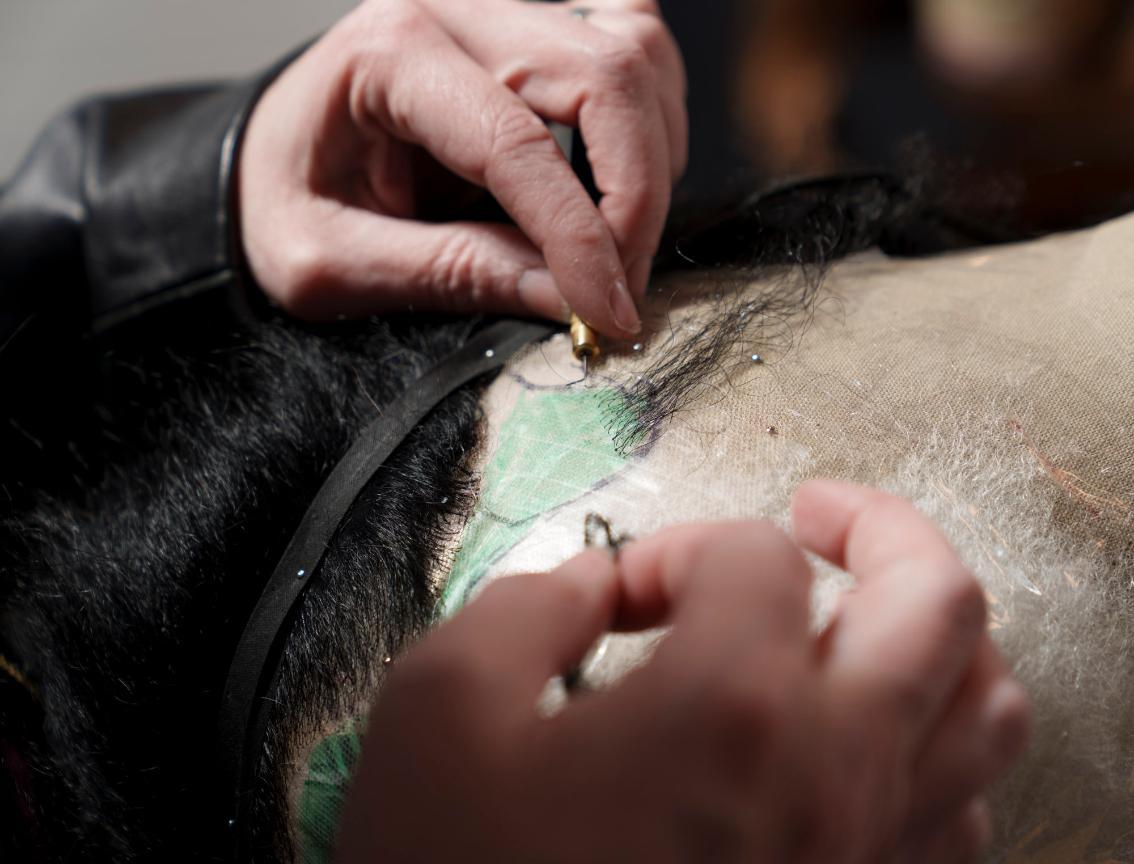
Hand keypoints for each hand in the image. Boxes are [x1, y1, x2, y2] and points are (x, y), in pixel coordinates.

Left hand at [238, 0, 686, 337]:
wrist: (267, 155)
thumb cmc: (283, 200)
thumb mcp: (332, 262)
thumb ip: (448, 272)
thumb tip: (563, 296)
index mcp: (388, 54)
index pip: (517, 143)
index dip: (580, 239)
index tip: (607, 315)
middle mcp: (455, 7)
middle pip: (604, 76)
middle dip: (636, 198)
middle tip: (621, 288)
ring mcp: (499, 8)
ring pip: (633, 51)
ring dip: (653, 156)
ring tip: (620, 244)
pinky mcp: (529, 27)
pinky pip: (626, 40)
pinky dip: (649, 111)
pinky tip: (626, 174)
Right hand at [337, 481, 1028, 862]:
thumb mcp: (439, 703)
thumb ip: (528, 601)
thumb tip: (593, 585)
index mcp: (728, 704)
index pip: (752, 554)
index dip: (676, 548)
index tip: (619, 594)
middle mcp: (829, 771)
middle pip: (938, 599)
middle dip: (882, 527)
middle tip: (821, 513)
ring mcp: (865, 850)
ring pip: (989, 709)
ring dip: (938, 637)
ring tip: (869, 616)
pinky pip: (962, 815)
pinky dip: (936, 749)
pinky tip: (867, 741)